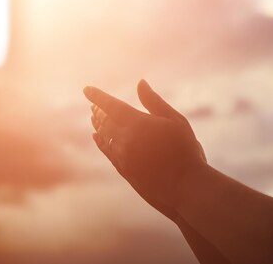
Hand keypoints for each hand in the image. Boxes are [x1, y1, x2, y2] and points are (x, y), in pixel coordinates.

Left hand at [83, 80, 206, 217]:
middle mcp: (125, 139)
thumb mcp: (174, 121)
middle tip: (93, 104)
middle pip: (105, 120)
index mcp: (137, 123)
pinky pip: (106, 151)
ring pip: (104, 136)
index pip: (111, 105)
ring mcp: (122, 156)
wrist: (186, 188)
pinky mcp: (123, 170)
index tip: (87, 89)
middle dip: (98, 110)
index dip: (98, 96)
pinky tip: (97, 137)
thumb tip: (140, 83)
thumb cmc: (186, 151)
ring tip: (94, 117)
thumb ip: (154, 101)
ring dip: (98, 124)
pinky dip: (100, 141)